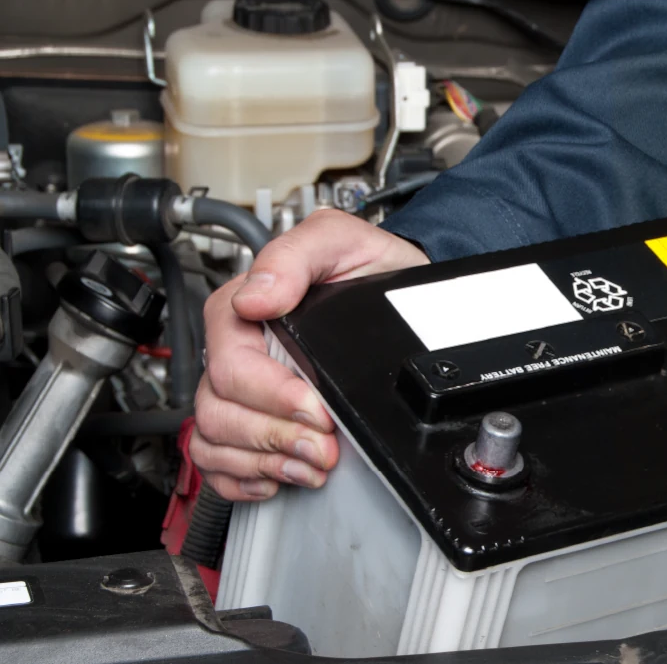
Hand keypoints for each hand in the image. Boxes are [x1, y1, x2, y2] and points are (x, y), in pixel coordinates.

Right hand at [191, 209, 429, 500]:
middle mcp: (237, 351)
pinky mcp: (254, 418)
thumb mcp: (341, 240)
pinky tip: (280, 475)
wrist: (400, 291)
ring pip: (214, 440)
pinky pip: (218, 461)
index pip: (230, 365)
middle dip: (275, 436)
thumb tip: (258, 296)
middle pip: (219, 411)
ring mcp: (242, 389)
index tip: (316, 408)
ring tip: (312, 464)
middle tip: (323, 446)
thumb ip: (296, 255)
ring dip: (265, 461)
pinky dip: (244, 478)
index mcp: (243, 309)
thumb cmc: (369, 266)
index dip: (272, 395)